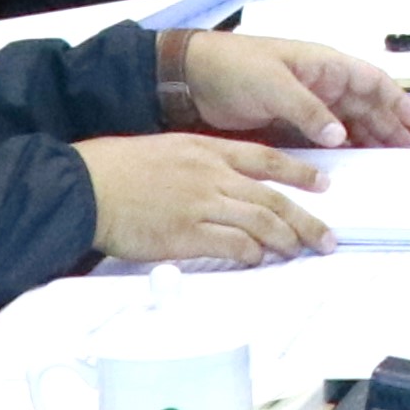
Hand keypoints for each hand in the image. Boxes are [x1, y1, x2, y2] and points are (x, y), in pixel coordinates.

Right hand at [79, 132, 332, 264]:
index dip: (300, 173)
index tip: (323, 183)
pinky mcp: (187, 233)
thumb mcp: (167, 149)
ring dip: (284, 240)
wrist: (85, 185)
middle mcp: (211, 174)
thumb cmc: (117, 168)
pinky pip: (233, 244)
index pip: (267, 159)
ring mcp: (201, 203)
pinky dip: (252, 253)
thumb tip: (222, 182)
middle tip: (324, 238)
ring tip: (298, 252)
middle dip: (305, 220)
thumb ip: (200, 164)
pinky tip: (258, 259)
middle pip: (273, 197)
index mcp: (207, 149)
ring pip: (260, 221)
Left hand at [175, 32, 409, 146]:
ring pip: (348, 122)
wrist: (191, 77)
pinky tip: (349, 164)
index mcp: (324, 65)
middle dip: (389, 127)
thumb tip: (341, 135)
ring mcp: (307, 103)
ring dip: (368, 139)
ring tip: (386, 163)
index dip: (397, 99)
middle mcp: (321, 83)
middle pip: (366, 105)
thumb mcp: (274, 85)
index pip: (372, 80)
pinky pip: (324, 136)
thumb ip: (309, 111)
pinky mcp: (289, 121)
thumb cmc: (233, 66)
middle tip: (408, 154)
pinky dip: (341, 149)